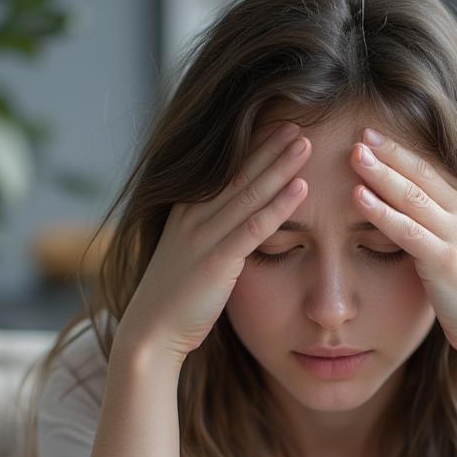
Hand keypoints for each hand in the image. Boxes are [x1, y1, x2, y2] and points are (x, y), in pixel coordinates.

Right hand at [113, 121, 311, 363]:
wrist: (150, 334)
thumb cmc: (173, 302)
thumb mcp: (188, 259)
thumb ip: (207, 238)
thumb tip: (228, 230)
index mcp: (186, 213)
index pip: (223, 171)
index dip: (252, 147)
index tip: (278, 127)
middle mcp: (193, 216)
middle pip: (239, 173)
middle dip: (270, 146)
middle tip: (299, 122)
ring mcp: (204, 237)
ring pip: (249, 192)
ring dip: (280, 166)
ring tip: (306, 143)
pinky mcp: (217, 261)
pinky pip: (254, 227)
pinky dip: (279, 205)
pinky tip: (302, 187)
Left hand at [348, 127, 456, 364]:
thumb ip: (438, 233)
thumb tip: (410, 223)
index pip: (431, 170)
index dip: (402, 150)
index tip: (374, 135)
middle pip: (420, 174)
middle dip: (389, 151)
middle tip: (359, 132)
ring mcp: (456, 236)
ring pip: (412, 196)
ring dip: (381, 173)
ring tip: (353, 154)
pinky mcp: (444, 260)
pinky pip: (407, 230)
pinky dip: (381, 212)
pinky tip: (358, 197)